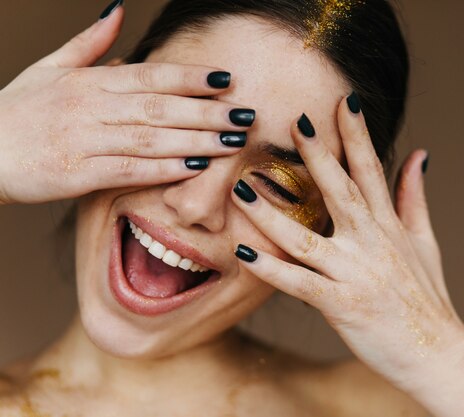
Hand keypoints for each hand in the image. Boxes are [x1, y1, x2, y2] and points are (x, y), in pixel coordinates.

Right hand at [0, 4, 252, 204]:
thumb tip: (119, 9)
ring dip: (196, 140)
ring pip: (151, 138)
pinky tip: (194, 167)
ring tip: (232, 142)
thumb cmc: (18, 111)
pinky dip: (164, 168)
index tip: (226, 80)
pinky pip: (130, 169)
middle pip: (160, 106)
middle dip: (207, 111)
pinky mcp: (78, 173)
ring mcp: (85, 140)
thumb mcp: (49, 68)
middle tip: (245, 115)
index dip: (191, 77)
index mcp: (90, 81)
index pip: (150, 75)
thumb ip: (89, 42)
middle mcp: (91, 107)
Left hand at [230, 92, 459, 384]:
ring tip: (242, 189)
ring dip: (272, 213)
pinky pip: (300, 283)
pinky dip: (271, 269)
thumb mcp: (425, 242)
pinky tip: (243, 253)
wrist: (438, 353)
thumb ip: (414, 196)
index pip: (373, 171)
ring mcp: (357, 274)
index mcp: (390, 226)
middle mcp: (373, 243)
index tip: (344, 101)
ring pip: (307, 238)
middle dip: (318, 156)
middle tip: (294, 121)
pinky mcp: (342, 305)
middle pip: (342, 192)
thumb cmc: (427, 297)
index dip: (358, 135)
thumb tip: (420, 153)